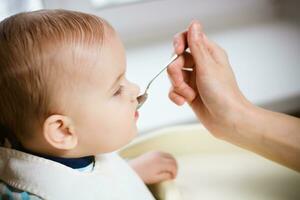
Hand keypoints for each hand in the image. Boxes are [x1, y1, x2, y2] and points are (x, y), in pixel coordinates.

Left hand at [128, 151, 177, 183]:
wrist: (131, 169)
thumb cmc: (142, 175)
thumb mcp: (155, 178)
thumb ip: (165, 176)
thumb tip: (171, 174)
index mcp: (160, 162)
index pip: (173, 165)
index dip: (175, 172)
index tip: (172, 177)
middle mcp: (159, 155)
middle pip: (173, 158)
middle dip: (175, 166)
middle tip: (172, 173)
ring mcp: (155, 152)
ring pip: (169, 155)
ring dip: (171, 162)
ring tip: (169, 170)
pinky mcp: (152, 152)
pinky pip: (163, 153)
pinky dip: (166, 158)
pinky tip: (164, 165)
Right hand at [167, 21, 251, 138]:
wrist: (227, 120)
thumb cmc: (223, 94)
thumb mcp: (207, 67)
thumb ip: (197, 46)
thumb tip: (194, 24)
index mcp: (209, 54)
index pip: (189, 38)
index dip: (179, 43)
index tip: (177, 52)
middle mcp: (201, 64)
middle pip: (177, 59)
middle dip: (176, 72)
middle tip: (182, 82)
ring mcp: (194, 79)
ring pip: (173, 75)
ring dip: (177, 86)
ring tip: (188, 95)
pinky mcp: (189, 92)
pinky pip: (174, 89)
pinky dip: (176, 96)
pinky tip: (184, 101)